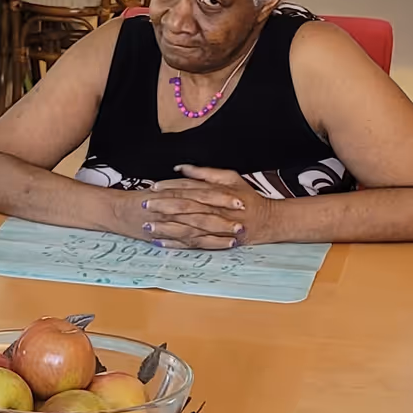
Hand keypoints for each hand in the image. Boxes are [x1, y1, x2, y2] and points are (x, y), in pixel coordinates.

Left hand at [140, 167, 299, 248]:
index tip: (153, 187)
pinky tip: (161, 243)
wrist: (268, 221)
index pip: (189, 188)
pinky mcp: (216, 242)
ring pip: (188, 227)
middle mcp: (216, 209)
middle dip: (163, 206)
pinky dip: (177, 244)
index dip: (170, 187)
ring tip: (148, 226)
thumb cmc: (248, 198)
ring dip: (167, 227)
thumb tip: (182, 168)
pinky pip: (194, 244)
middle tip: (144, 205)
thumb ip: (205, 173)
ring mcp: (216, 228)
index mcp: (217, 192)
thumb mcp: (231, 178)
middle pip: (186, 207)